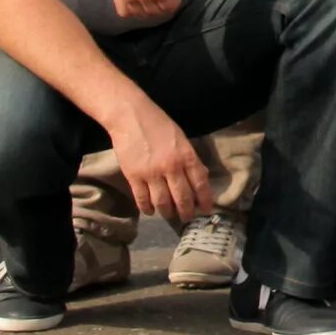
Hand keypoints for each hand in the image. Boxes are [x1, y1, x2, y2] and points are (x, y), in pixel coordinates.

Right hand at [105, 92, 213, 224]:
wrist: (130, 117)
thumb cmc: (158, 124)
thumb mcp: (181, 138)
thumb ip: (190, 158)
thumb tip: (199, 177)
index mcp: (186, 156)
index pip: (200, 184)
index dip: (204, 200)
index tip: (205, 210)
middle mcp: (171, 167)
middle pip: (182, 197)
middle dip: (186, 212)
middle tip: (186, 218)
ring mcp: (151, 173)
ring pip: (162, 202)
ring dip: (167, 212)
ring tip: (169, 214)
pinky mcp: (133, 177)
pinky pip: (142, 199)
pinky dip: (147, 208)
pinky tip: (150, 211)